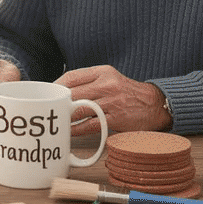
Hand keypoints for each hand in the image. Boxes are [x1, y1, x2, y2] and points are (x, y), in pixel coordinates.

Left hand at [55, 65, 170, 134]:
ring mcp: (112, 101)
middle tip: (48, 111)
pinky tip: (70, 131)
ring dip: (65, 117)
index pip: (71, 76)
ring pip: (79, 109)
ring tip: (56, 122)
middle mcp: (107, 84)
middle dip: (58, 103)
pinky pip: (90, 124)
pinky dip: (77, 129)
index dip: (55, 86)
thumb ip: (89, 83)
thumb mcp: (110, 79)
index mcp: (103, 72)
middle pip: (72, 93)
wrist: (155, 104)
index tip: (47, 94)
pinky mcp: (117, 118)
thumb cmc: (127, 93)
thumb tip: (61, 91)